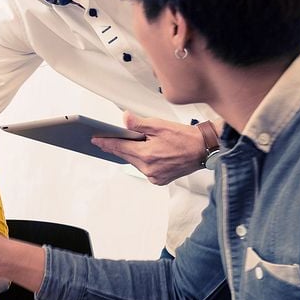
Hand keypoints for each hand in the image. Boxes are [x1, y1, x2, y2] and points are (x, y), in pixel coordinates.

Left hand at [91, 112, 205, 184]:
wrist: (203, 149)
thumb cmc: (185, 137)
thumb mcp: (159, 125)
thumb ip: (138, 123)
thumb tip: (124, 119)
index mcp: (147, 155)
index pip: (120, 147)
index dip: (106, 142)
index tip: (96, 140)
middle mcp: (149, 169)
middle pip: (126, 155)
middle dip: (116, 147)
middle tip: (104, 141)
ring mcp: (155, 176)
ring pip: (135, 162)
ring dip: (131, 153)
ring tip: (125, 143)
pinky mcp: (160, 179)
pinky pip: (145, 169)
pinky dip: (142, 160)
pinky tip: (143, 152)